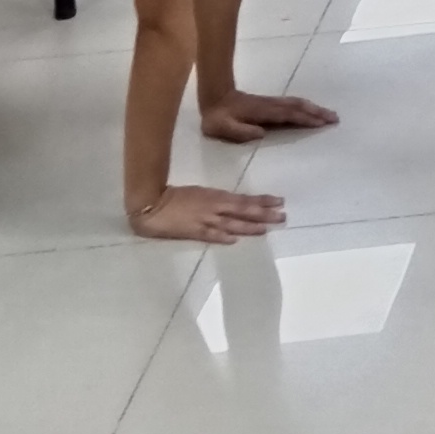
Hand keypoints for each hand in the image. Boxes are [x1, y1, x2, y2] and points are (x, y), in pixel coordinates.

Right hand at [132, 184, 286, 243]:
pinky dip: (223, 236)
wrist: (152, 204)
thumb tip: (234, 204)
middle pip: (244, 210)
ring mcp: (204, 219)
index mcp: (216, 196)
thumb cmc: (176, 197)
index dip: (262, 200)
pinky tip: (235, 240)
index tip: (280, 201)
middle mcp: (214, 207)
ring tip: (267, 228)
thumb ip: (218, 199)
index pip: (245, 199)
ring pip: (232, 223)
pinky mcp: (193, 231)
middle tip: (283, 216)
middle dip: (264, 213)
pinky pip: (210, 234)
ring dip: (250, 226)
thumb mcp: (201, 193)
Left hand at [200, 91, 336, 141]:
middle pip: (298, 106)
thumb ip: (240, 131)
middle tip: (335, 118)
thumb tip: (261, 134)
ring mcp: (271, 103)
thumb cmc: (217, 117)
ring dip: (314, 108)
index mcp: (262, 113)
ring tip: (329, 114)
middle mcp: (271, 105)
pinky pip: (292, 104)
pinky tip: (311, 110)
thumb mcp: (222, 128)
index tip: (321, 123)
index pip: (288, 115)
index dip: (305, 118)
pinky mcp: (270, 103)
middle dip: (317, 112)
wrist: (214, 97)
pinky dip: (305, 106)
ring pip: (297, 103)